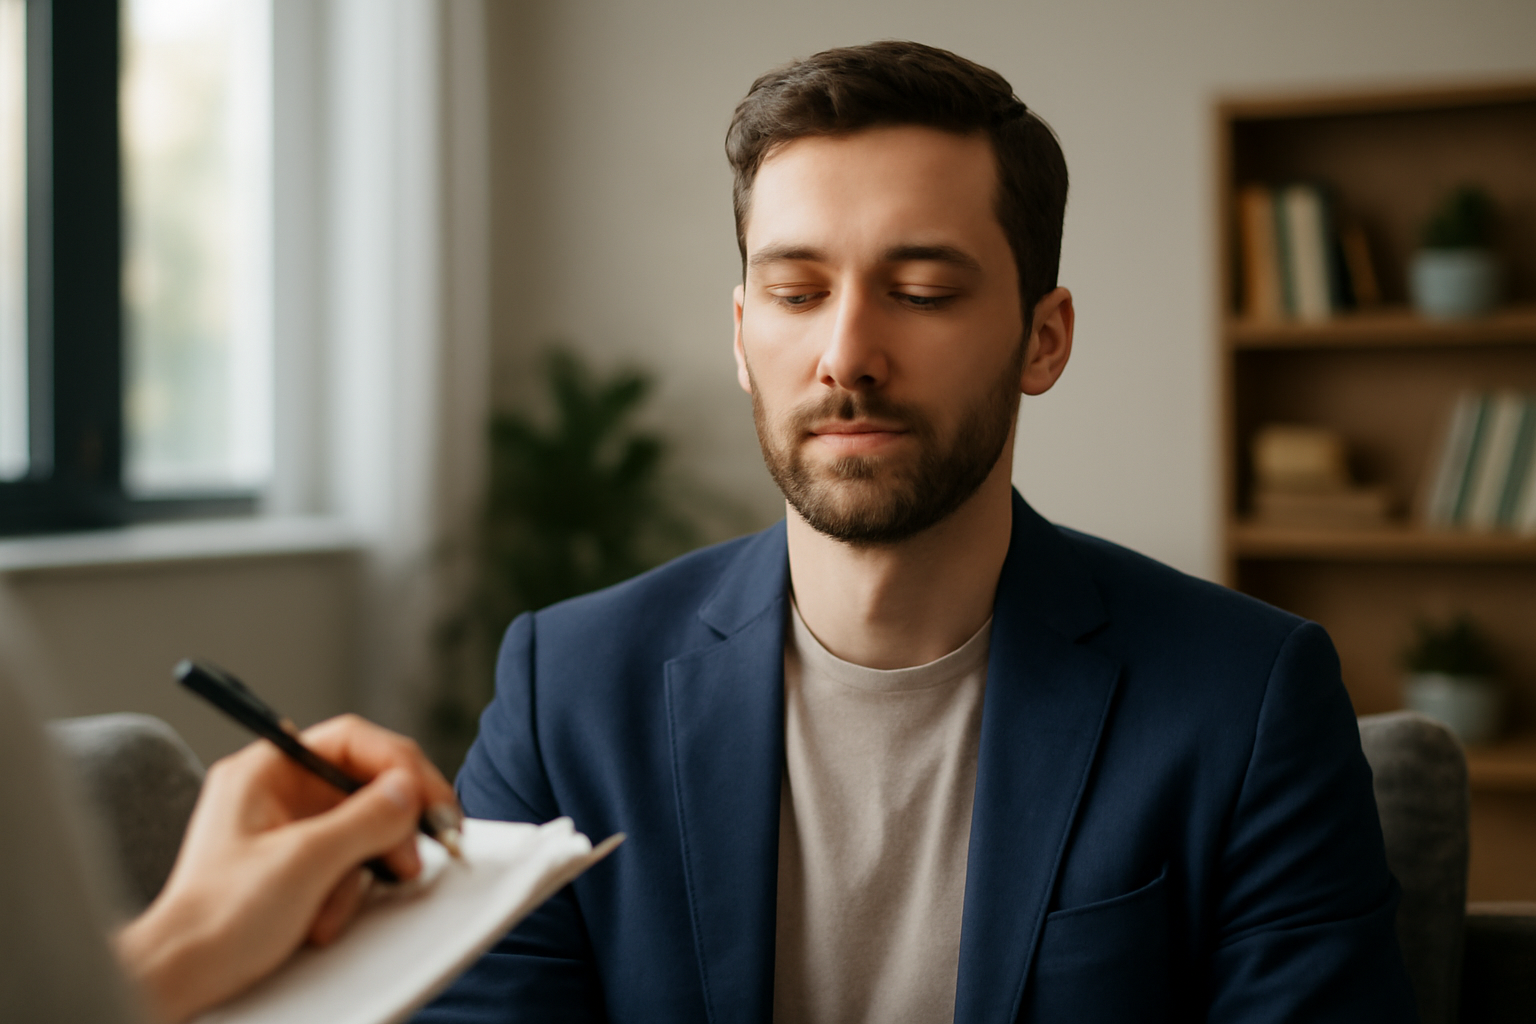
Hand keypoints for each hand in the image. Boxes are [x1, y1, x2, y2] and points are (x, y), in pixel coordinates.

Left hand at [114, 714, 460, 1022]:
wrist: (181, 977)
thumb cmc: (217, 919)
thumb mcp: (306, 861)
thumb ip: (366, 818)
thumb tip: (409, 790)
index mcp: (266, 770)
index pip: (352, 739)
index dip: (399, 764)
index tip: (430, 798)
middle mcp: (276, 792)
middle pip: (362, 783)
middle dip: (391, 823)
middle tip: (416, 851)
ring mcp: (285, 829)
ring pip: (359, 826)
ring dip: (367, 865)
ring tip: (351, 897)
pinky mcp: (293, 865)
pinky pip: (345, 860)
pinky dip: (346, 889)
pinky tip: (324, 917)